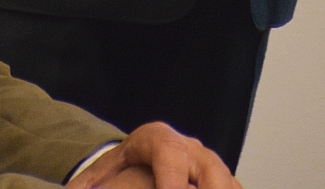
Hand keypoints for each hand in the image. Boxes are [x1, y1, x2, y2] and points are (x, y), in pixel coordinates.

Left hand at [72, 121, 239, 186]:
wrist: (150, 148)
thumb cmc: (128, 160)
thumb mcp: (107, 167)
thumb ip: (89, 182)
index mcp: (160, 141)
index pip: (169, 157)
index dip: (172, 182)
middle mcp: (190, 148)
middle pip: (208, 168)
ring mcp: (209, 161)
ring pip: (226, 179)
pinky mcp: (221, 176)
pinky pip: (234, 187)